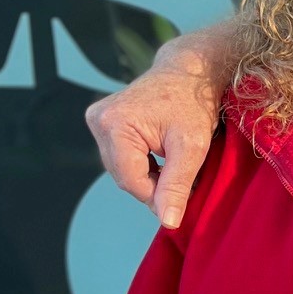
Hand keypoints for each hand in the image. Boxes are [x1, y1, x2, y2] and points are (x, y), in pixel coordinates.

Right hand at [85, 35, 228, 228]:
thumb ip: (177, 185)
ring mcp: (98, 119)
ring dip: (148, 175)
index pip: (131, 181)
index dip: (157, 196)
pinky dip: (141, 163)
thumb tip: (167, 222)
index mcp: (115, 125)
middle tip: (184, 178)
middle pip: (124, 176)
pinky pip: (121, 157)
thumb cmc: (194, 103)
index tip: (183, 199)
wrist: (189, 71)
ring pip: (122, 169)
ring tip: (174, 162)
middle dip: (153, 184)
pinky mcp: (103, 121)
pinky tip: (161, 156)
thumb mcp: (192, 146)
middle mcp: (99, 121)